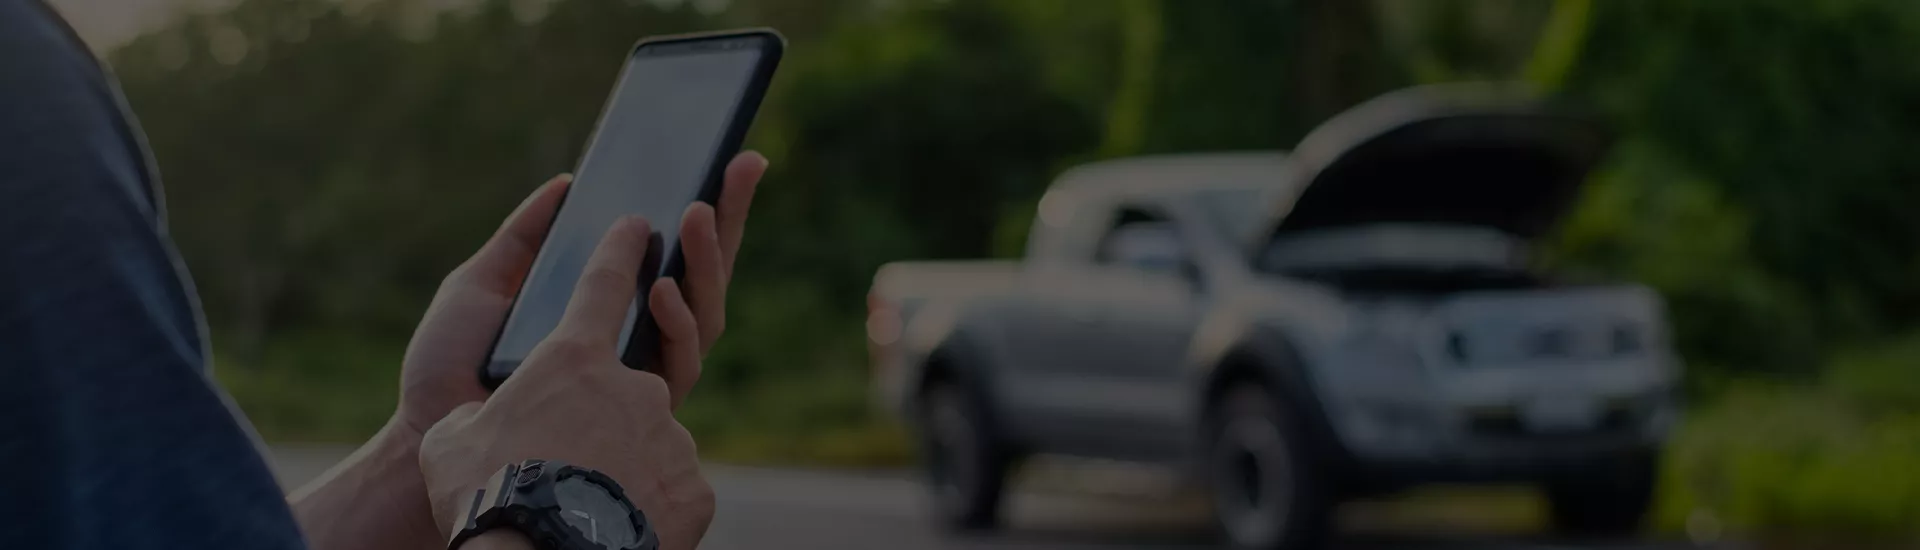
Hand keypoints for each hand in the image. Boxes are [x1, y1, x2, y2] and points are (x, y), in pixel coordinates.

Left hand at [395, 152, 768, 434]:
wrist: (430, 428)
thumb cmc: (450, 366)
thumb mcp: (482, 282)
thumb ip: (524, 237)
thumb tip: (567, 183)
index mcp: (606, 306)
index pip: (672, 251)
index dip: (708, 207)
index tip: (732, 155)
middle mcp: (636, 338)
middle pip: (703, 276)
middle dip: (729, 220)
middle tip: (740, 166)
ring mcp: (642, 376)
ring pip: (706, 314)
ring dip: (706, 261)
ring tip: (695, 214)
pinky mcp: (639, 413)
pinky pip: (680, 363)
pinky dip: (676, 321)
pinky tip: (661, 284)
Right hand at [421, 216, 713, 549]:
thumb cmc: (487, 493)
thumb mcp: (455, 441)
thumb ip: (476, 411)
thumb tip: (477, 413)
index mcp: (574, 359)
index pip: (604, 284)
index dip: (619, 250)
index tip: (635, 224)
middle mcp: (634, 386)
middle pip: (632, 378)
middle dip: (607, 412)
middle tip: (576, 450)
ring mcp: (670, 435)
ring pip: (653, 437)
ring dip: (626, 460)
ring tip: (587, 498)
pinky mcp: (693, 486)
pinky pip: (673, 484)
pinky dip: (649, 499)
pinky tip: (618, 522)